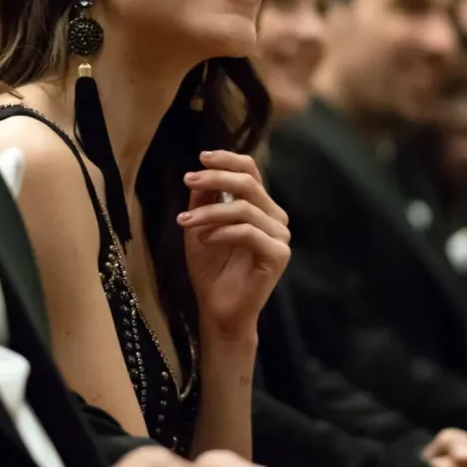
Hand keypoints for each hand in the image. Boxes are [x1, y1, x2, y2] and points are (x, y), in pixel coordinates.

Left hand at [179, 151, 290, 335]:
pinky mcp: (278, 254)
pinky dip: (222, 232)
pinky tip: (203, 239)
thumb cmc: (211, 270)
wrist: (218, 309)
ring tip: (186, 222)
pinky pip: (248, 233)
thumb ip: (204, 200)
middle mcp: (274, 217)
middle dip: (216, 179)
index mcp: (260, 206)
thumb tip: (200, 171)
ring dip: (210, 212)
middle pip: (249, 184)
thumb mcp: (201, 226)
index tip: (201, 158)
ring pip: (244, 209)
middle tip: (188, 180)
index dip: (228, 160)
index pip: (251, 172)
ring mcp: (280, 236)